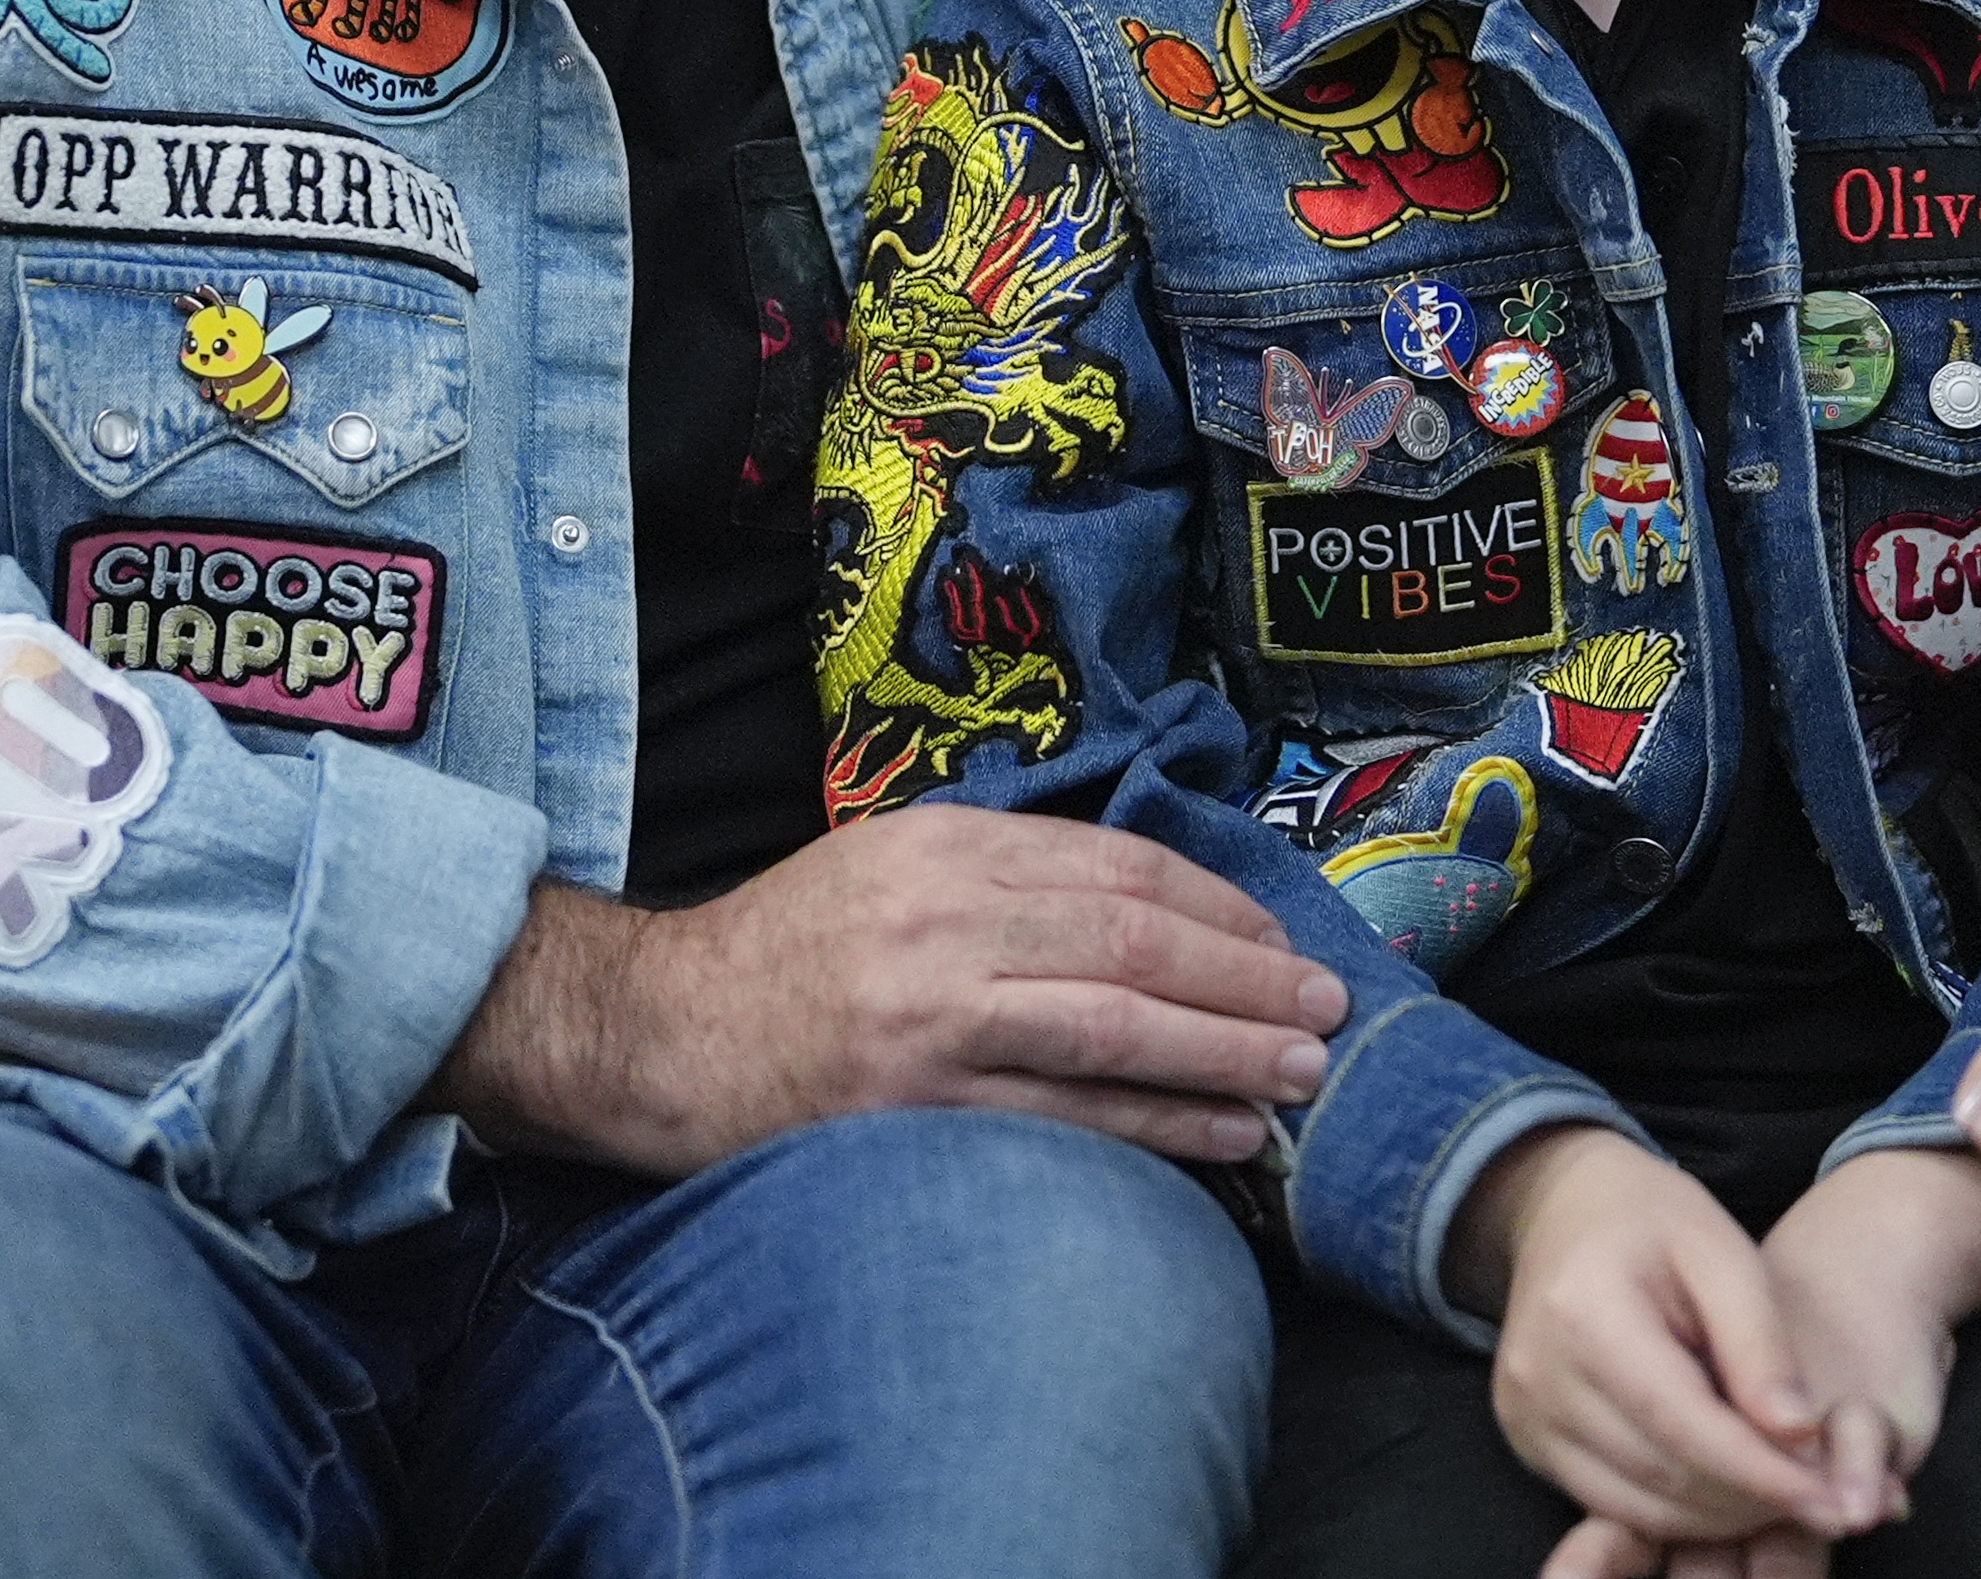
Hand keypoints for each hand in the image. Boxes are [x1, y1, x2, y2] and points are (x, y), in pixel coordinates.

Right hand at [419, 803, 1342, 1176]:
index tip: (1282, 939)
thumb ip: (1003, 872)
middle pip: (1137, 943)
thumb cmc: (786, 952)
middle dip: (1248, 978)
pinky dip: (1158, 1123)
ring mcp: (929, 1015)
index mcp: (948, 845)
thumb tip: (1147, 905)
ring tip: (1300, 1070)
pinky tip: (1222, 1135)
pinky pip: (1064, 1113)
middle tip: (1326, 1006)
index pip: (1120, 869)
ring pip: (1115, 1026)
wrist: (654, 1031)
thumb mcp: (890, 866)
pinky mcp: (912, 1105)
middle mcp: (945, 918)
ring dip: (1226, 1051)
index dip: (1221, 906)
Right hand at [1451, 1129, 1861, 1573]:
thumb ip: (1761, 1343)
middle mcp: (1540, 1375)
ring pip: (1638, 1507)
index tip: (1832, 1500)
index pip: (1682, 1421)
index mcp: (1586, 1311)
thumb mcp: (1723, 1252)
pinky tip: (1728, 1491)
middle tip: (1826, 1503)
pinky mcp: (1528, 1441)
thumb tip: (1799, 1435)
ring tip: (1785, 1495)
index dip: (1761, 1472)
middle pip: (1661, 1474)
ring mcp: (1525, 1415)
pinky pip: (1611, 1503)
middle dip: (1752, 1501)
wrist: (1566, 1208)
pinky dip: (1678, 1512)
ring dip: (1720, 1517)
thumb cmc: (1653, 1220)